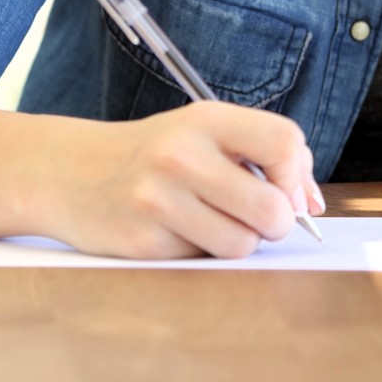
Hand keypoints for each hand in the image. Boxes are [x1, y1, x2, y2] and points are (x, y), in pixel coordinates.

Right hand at [36, 101, 325, 259]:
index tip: (286, 190)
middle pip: (272, 209)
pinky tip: (173, 230)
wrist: (69, 172)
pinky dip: (198, 252)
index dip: (297, 175)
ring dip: (237, 242)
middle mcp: (182, 155)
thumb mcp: (203, 134)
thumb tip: (313, 205)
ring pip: (242, 245)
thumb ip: (262, 157)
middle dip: (275, 223)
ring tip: (209, 221)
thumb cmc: (154, 155)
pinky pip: (202, 261)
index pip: (285, 142)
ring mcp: (158, 200)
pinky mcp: (142, 242)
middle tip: (254, 217)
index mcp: (206, 119)